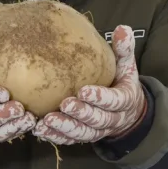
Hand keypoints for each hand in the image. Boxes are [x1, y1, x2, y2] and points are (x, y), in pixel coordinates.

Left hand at [32, 25, 145, 144]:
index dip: (100, 98)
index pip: (114, 101)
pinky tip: (40, 130)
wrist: (127, 111)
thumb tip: (123, 28)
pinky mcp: (84, 136)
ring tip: (47, 121)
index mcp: (124, 99)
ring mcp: (97, 130)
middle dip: (80, 113)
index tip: (84, 91)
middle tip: (64, 104)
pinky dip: (56, 137)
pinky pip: (71, 140)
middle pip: (97, 120)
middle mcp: (112, 118)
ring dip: (65, 128)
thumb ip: (124, 49)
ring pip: (83, 133)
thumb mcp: (126, 65)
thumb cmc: (120, 81)